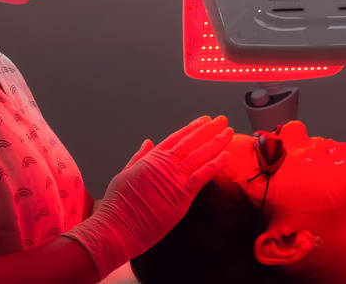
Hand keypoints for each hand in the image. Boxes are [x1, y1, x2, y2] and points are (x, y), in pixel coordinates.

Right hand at [62, 116, 232, 279]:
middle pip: (192, 142)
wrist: (117, 225)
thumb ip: (139, 157)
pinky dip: (215, 165)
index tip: (204, 120)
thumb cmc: (118, 204)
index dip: (192, 127)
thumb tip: (147, 142)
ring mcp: (174, 179)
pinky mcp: (182, 195)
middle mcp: (165, 165)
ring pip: (200, 155)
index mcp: (152, 158)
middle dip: (209, 129)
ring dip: (216, 142)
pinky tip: (226, 156)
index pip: (177, 138)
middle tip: (222, 120)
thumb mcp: (125, 173)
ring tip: (228, 131)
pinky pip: (203, 176)